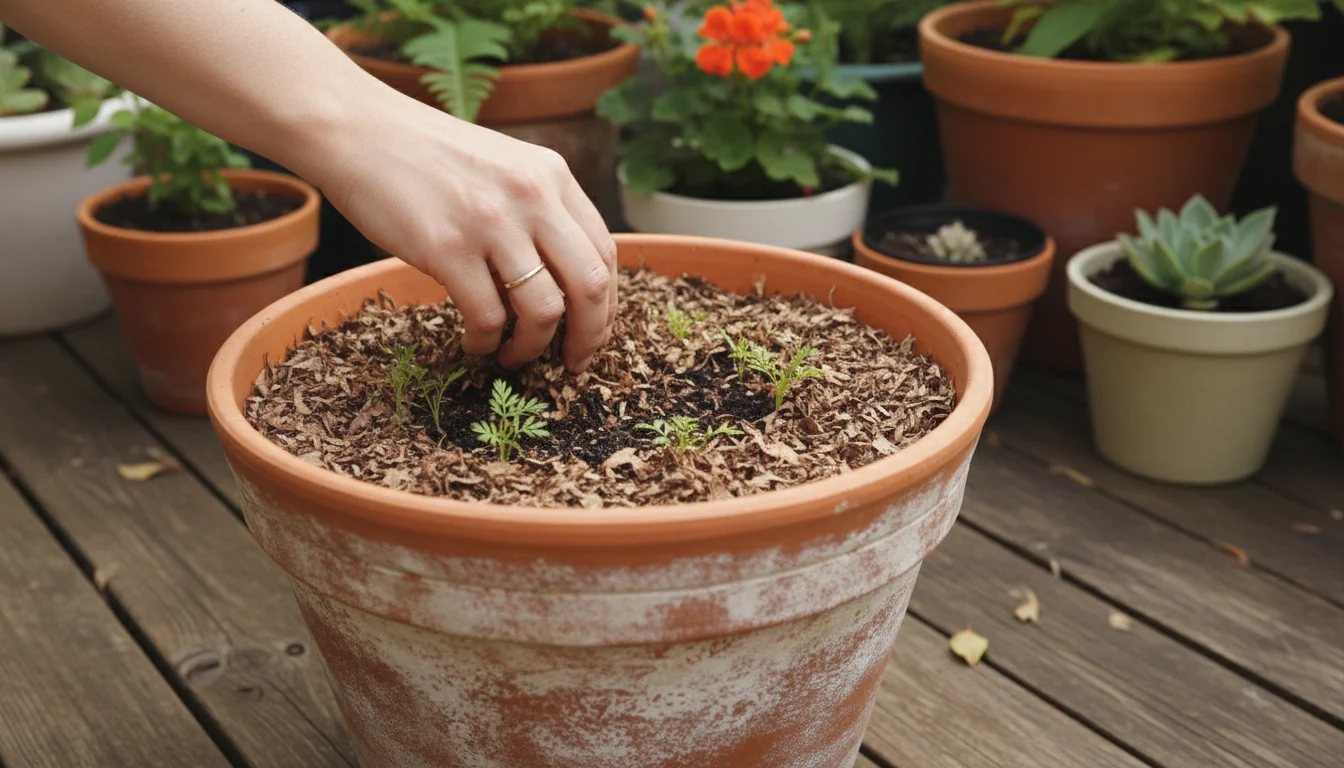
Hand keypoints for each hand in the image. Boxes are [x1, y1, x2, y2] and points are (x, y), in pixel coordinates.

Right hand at [306, 89, 616, 373]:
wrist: (357, 130)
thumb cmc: (426, 156)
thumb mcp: (503, 167)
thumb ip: (538, 210)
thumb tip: (564, 282)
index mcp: (552, 176)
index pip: (604, 253)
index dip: (606, 305)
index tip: (593, 333)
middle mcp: (532, 196)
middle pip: (589, 286)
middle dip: (588, 337)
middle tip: (572, 363)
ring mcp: (491, 222)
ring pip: (543, 310)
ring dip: (531, 348)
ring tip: (513, 356)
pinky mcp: (447, 248)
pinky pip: (488, 317)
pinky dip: (486, 342)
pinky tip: (475, 343)